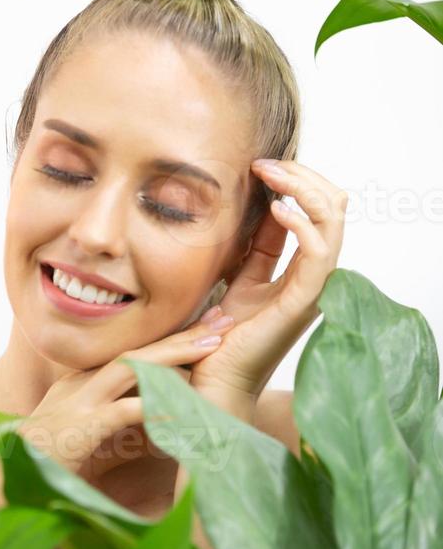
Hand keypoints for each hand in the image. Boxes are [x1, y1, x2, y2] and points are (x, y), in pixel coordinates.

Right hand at [16, 316, 235, 481]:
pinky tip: (182, 405)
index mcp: (85, 381)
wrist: (5, 483)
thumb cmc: (48, 463)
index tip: (208, 328)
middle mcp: (83, 383)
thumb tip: (159, 417)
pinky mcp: (80, 428)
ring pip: (132, 367)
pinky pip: (122, 412)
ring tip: (210, 347)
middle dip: (182, 335)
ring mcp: (81, 402)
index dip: (173, 338)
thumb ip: (119, 420)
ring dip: (173, 356)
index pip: (136, 351)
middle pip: (140, 349)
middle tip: (223, 322)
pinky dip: (152, 406)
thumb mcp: (89, 433)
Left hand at [189, 158, 348, 404]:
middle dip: (304, 177)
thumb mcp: (240, 278)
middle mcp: (313, 277)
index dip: (297, 182)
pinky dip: (304, 225)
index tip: (261, 165)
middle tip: (266, 164)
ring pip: (333, 224)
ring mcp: (311, 290)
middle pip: (334, 210)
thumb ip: (257, 245)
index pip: (320, 212)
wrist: (214, 384)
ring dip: (304, 190)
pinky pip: (318, 255)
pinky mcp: (301, 304)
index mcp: (300, 271)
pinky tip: (279, 210)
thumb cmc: (221, 338)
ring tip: (271, 175)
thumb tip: (265, 205)